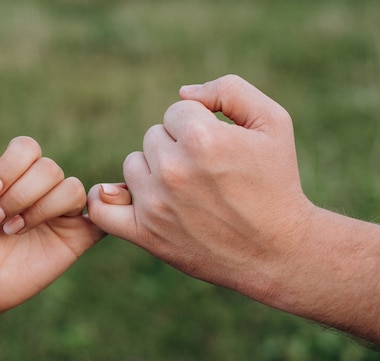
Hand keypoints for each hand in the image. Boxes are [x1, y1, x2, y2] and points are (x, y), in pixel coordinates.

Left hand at [0, 115, 103, 313]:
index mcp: (17, 171)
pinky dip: (97, 212)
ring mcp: (62, 211)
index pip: (28, 147)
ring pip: (72, 189)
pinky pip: (100, 216)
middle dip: (19, 195)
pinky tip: (61, 226)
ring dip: (40, 210)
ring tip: (13, 231)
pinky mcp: (78, 237)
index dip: (10, 168)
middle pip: (49, 169)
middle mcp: (42, 187)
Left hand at [88, 75, 315, 296]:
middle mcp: (173, 169)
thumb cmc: (277, 183)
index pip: (176, 112)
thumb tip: (183, 94)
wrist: (277, 251)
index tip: (218, 149)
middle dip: (178, 147)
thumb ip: (229, 90)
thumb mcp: (273, 122)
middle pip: (153, 136)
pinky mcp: (145, 233)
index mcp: (202, 138)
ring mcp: (156, 203)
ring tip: (187, 191)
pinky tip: (121, 197)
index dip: (199, 126)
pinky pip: (102, 209)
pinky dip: (106, 200)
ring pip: (133, 165)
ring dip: (153, 172)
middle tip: (207, 174)